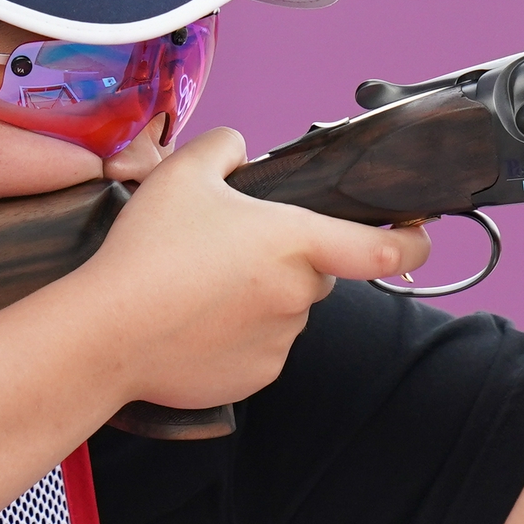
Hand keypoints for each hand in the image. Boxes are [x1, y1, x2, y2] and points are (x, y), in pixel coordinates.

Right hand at [82, 128, 432, 408]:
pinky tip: (194, 324)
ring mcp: (280, 342)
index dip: (412, 242)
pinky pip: (260, 350)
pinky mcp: (256, 377)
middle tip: (229, 254)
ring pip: (286, 313)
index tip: (417, 235)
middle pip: (316, 274)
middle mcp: (300, 296)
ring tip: (198, 291)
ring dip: (259, 301)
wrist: (107, 333)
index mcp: (296, 242)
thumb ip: (223, 146)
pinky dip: (237, 337)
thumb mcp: (183, 174)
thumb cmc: (147, 253)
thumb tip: (239, 147)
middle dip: (288, 263)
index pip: (383, 248)